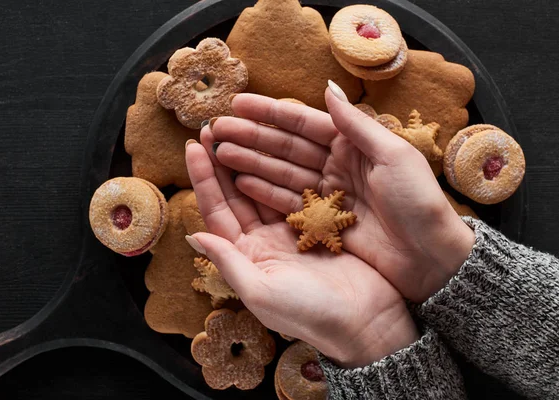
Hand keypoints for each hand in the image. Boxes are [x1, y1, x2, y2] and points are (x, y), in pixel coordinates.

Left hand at [184, 130, 418, 367]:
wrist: (365, 320)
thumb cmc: (311, 313)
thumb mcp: (263, 292)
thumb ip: (229, 263)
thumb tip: (194, 235)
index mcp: (246, 257)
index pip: (217, 212)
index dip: (204, 180)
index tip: (194, 147)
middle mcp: (264, 242)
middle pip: (236, 194)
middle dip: (223, 162)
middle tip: (214, 127)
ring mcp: (290, 231)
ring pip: (263, 187)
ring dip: (251, 159)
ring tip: (240, 129)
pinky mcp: (317, 224)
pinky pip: (294, 191)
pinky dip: (284, 168)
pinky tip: (278, 145)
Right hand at [206, 83, 474, 302]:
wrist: (431, 257)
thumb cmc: (418, 202)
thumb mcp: (394, 156)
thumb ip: (356, 124)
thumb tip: (327, 88)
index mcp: (355, 144)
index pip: (304, 123)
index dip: (270, 113)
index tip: (238, 105)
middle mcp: (337, 164)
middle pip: (286, 147)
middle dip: (251, 137)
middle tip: (217, 130)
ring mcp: (327, 193)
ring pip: (282, 172)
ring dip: (251, 162)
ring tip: (220, 154)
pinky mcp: (322, 220)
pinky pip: (288, 201)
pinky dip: (265, 192)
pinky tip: (241, 183)